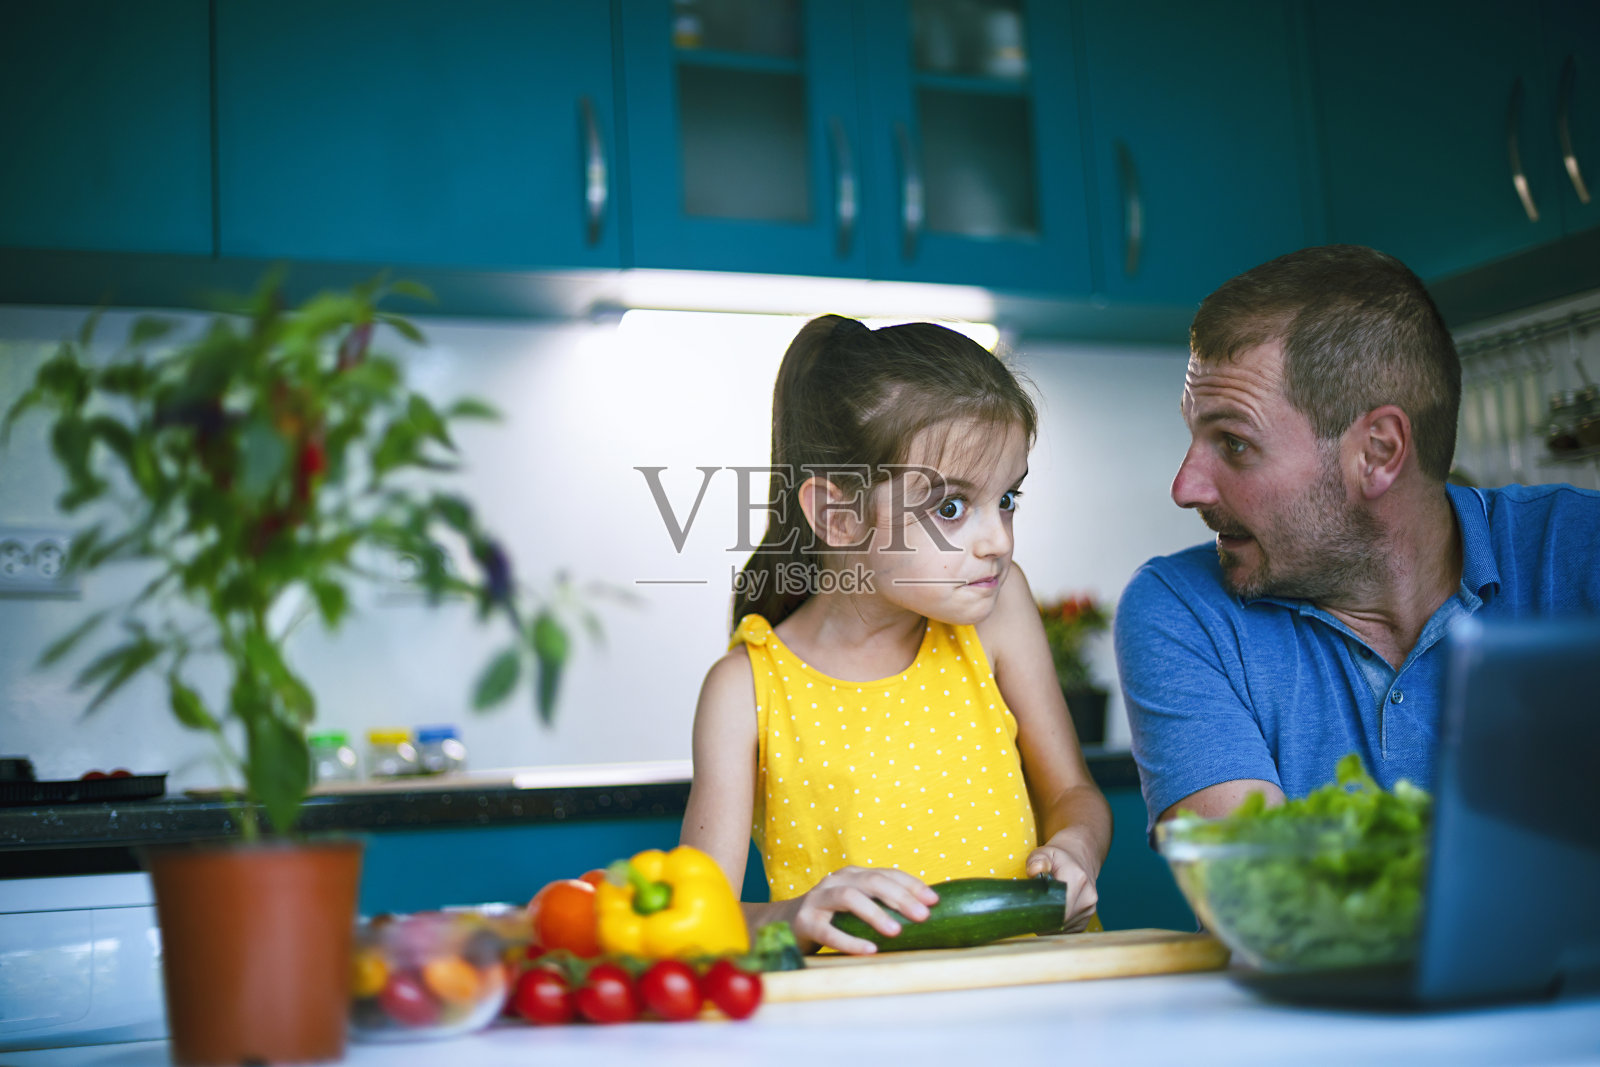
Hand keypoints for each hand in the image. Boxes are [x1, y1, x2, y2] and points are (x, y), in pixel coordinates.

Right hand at [781, 866, 939, 954]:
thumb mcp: (855, 905)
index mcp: (852, 875)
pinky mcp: (804, 921)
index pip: (886, 873)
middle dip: (900, 897)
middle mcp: (836, 881)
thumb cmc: (829, 917)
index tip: (934, 900)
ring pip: (848, 897)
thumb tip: (924, 913)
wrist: (782, 924)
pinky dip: (851, 941)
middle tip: (923, 916)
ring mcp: (818, 899)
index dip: (911, 884)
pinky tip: (870, 950)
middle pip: (871, 881)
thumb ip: (880, 904)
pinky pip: (829, 932)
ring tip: (897, 931)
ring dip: (875, 913)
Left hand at [1025, 837, 1100, 932]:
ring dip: (1050, 926)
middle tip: (1030, 914)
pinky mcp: (1087, 918)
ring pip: (1064, 929)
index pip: (1061, 908)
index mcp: (1077, 880)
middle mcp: (1087, 897)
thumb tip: (1034, 871)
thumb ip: (1037, 860)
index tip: (1031, 912)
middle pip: (1061, 921)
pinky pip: (1068, 931)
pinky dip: (1056, 928)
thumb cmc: (1059, 858)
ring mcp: (1090, 909)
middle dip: (1044, 922)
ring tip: (1040, 912)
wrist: (1079, 858)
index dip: (1044, 915)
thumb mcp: (1045, 852)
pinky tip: (1050, 916)